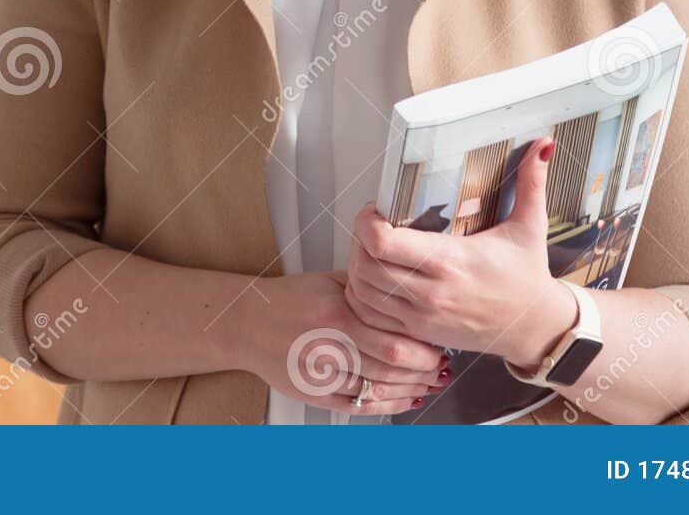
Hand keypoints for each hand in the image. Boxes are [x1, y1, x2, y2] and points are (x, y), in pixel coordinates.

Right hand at [236, 269, 452, 415]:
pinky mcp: (316, 394)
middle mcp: (329, 346)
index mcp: (337, 315)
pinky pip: (359, 406)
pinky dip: (388, 405)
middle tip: (441, 367)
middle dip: (424, 370)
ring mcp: (322, 374)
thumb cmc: (287, 301)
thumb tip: (406, 287)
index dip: (423, 347)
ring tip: (431, 384)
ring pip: (378, 389)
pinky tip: (406, 400)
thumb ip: (367, 287)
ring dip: (412, 389)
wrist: (246, 323)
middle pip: (391, 366)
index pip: (393, 337)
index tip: (440, 344)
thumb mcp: (329, 282)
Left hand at [344, 135, 576, 366]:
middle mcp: (431, 292)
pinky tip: (375, 280)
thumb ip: (532, 183)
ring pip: (362, 292)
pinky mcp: (419, 333)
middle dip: (358, 240)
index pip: (382, 242)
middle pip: (363, 264)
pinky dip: (364, 297)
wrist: (535, 328)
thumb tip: (544, 144)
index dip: (366, 221)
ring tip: (372, 251)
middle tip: (371, 227)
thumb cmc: (527, 277)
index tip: (377, 209)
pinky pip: (371, 318)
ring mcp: (422, 316)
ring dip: (357, 267)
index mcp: (450, 261)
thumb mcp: (530, 227)